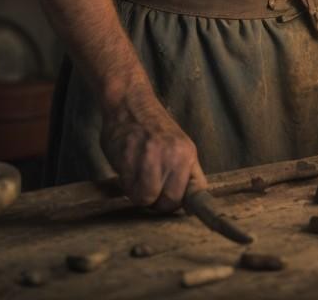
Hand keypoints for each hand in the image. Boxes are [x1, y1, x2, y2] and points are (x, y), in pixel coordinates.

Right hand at [100, 88, 206, 211]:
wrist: (130, 102)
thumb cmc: (154, 129)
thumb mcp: (179, 146)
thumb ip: (185, 173)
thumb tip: (191, 206)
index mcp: (187, 154)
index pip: (193, 194)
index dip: (184, 205)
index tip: (190, 215)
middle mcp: (172, 154)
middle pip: (166, 202)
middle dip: (156, 200)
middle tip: (149, 184)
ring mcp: (150, 155)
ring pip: (145, 198)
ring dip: (137, 191)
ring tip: (137, 174)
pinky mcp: (128, 156)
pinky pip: (126, 186)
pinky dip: (124, 182)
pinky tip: (127, 164)